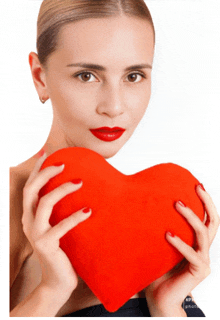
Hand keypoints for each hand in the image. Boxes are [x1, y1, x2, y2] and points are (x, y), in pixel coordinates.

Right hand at [22, 151, 91, 299]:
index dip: (35, 169)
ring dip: (62, 189)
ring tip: (79, 182)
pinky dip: (75, 216)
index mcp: (30, 216)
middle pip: (31, 190)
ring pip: (44, 203)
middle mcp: (28, 222)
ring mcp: (36, 234)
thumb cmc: (62, 250)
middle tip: (62, 163)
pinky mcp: (46, 245)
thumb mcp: (57, 226)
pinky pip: (61, 226)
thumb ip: (60, 210)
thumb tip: (76, 187)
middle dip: (45, 173)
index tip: (44, 152)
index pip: (30, 187)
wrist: (57, 281)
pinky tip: (88, 210)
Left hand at [145, 183, 219, 313]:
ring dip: (191, 217)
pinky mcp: (199, 271)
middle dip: (207, 202)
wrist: (159, 297)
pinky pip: (191, 254)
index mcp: (197, 242)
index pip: (207, 218)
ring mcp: (204, 261)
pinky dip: (180, 243)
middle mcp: (204, 249)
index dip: (206, 201)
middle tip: (196, 187)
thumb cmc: (158, 268)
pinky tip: (167, 234)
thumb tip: (146, 205)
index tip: (196, 185)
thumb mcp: (161, 244)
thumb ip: (162, 228)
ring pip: (203, 234)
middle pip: (213, 222)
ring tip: (178, 203)